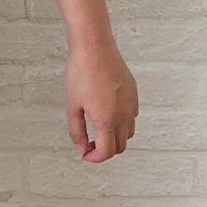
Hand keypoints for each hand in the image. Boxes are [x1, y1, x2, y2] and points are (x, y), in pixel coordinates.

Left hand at [64, 43, 137, 162]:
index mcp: (107, 120)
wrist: (95, 47)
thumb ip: (77, 131)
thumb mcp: (72, 105)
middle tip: (89, 144)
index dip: (95, 158)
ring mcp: (131, 104)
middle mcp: (123, 115)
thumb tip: (81, 148)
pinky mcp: (134, 94)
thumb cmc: (81, 73)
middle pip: (120, 146)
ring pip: (128, 133)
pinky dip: (122, 123)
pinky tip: (107, 113)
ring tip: (97, 129)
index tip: (85, 154)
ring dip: (115, 137)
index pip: (107, 152)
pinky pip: (132, 117)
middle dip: (105, 150)